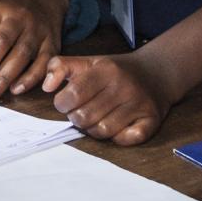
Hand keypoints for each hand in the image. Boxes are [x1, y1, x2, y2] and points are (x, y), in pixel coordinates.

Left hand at [41, 51, 172, 145]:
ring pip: (102, 131)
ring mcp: (139, 104)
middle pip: (85, 117)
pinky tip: (116, 126)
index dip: (62, 103)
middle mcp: (124, 87)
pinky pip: (125, 139)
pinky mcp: (151, 120)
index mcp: (106, 70)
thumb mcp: (87, 61)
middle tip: (80, 112)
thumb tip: (46, 86)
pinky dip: (117, 137)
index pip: (74, 94)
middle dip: (76, 117)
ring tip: (95, 118)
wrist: (156, 72)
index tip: (65, 103)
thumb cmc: (114, 71)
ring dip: (93, 129)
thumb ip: (60, 67)